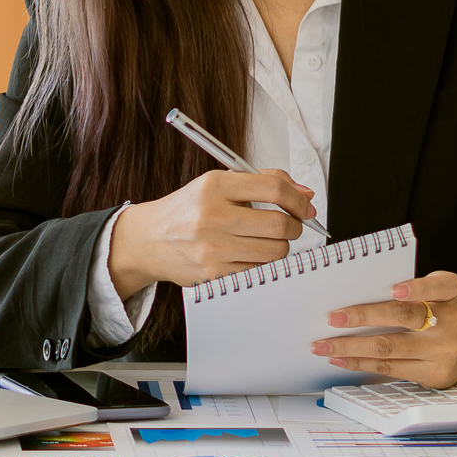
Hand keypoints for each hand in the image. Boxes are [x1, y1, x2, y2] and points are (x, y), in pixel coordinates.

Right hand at [108, 169, 315, 298]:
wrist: (150, 239)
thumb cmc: (189, 210)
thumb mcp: (218, 184)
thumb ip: (262, 183)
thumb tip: (305, 194)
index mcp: (214, 186)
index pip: (273, 189)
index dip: (298, 200)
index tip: (306, 207)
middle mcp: (212, 215)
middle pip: (280, 225)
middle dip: (294, 227)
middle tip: (289, 226)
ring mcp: (212, 247)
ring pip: (275, 252)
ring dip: (279, 247)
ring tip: (265, 240)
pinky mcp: (213, 273)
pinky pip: (258, 270)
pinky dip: (261, 264)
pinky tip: (248, 255)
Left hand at [312, 271, 456, 387]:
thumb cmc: (441, 313)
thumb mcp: (435, 295)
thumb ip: (408, 290)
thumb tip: (353, 293)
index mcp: (450, 295)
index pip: (440, 285)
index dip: (418, 287)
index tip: (394, 289)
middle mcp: (450, 322)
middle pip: (404, 317)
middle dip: (364, 317)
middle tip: (333, 318)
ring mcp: (442, 351)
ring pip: (391, 347)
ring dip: (351, 346)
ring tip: (324, 345)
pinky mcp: (433, 374)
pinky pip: (391, 369)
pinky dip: (361, 363)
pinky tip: (341, 359)